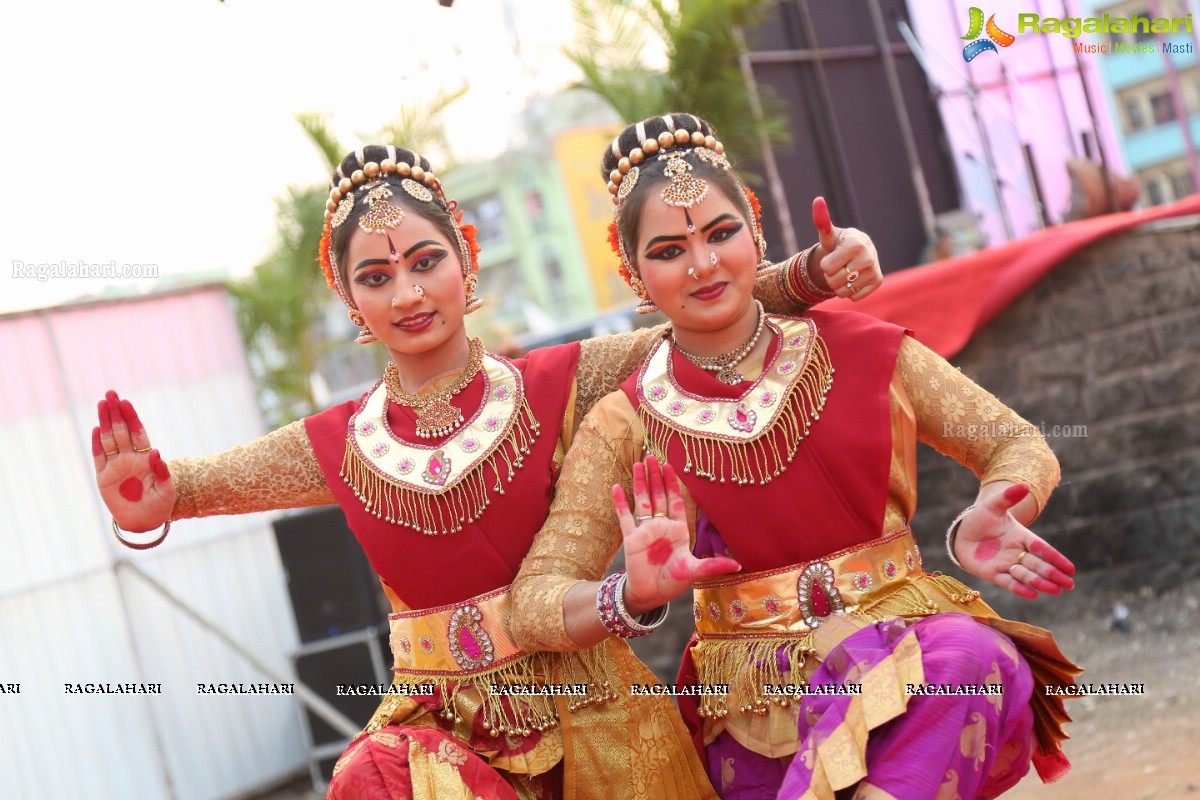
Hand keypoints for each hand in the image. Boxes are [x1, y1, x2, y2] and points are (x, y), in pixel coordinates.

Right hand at [93, 389, 174, 531]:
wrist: (145, 522)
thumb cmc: (161, 504)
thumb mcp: (167, 489)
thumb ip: (161, 471)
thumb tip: (157, 452)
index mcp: (146, 458)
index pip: (138, 433)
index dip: (132, 418)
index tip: (126, 403)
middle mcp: (130, 458)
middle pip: (122, 431)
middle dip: (116, 412)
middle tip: (110, 393)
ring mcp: (116, 466)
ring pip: (109, 439)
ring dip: (105, 422)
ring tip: (102, 403)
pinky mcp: (104, 478)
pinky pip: (99, 458)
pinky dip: (97, 444)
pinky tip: (96, 429)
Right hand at [612, 455, 740, 615]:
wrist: (651, 594)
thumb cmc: (673, 581)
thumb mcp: (694, 571)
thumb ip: (712, 565)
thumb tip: (738, 566)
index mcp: (677, 530)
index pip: (675, 500)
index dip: (672, 483)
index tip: (670, 466)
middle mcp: (661, 526)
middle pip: (657, 495)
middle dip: (655, 476)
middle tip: (652, 456)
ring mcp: (645, 530)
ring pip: (642, 501)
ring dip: (640, 483)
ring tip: (637, 464)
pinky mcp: (631, 538)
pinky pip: (624, 517)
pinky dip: (620, 503)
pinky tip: (616, 487)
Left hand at [810, 196, 881, 299]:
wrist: (856, 252)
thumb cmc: (838, 244)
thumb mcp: (828, 235)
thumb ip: (822, 221)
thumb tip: (818, 200)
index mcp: (855, 243)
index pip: (827, 268)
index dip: (825, 265)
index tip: (832, 256)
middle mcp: (869, 256)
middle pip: (834, 281)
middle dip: (831, 276)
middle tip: (838, 266)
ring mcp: (875, 270)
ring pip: (843, 291)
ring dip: (839, 285)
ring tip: (845, 272)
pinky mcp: (878, 281)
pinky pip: (853, 297)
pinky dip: (850, 291)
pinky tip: (854, 279)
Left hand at [954, 484, 1074, 598]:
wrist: (961, 533)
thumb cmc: (979, 519)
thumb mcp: (992, 506)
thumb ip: (1008, 497)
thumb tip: (1024, 485)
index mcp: (1021, 536)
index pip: (1042, 548)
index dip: (1055, 558)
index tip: (1071, 568)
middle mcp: (1016, 553)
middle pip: (1037, 565)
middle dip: (1053, 574)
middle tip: (1069, 584)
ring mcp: (1005, 564)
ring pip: (1025, 575)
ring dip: (1039, 582)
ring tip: (1055, 590)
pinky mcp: (993, 574)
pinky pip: (1008, 583)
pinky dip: (1019, 588)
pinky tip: (1032, 594)